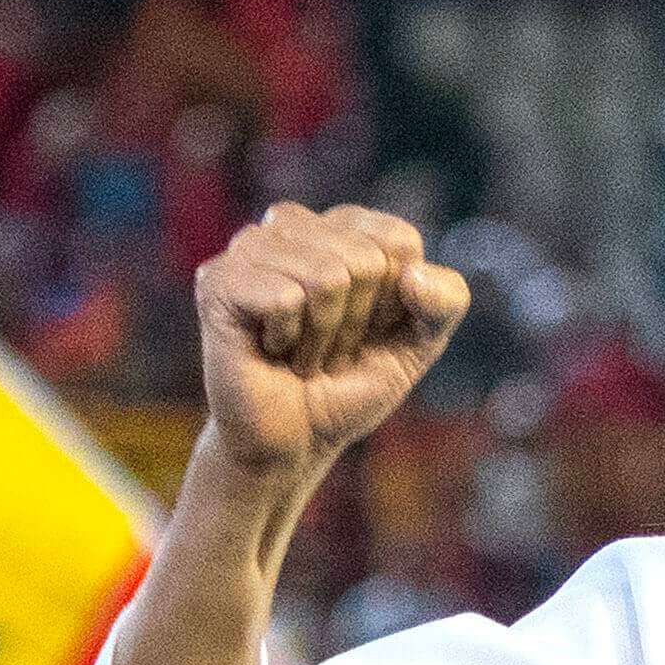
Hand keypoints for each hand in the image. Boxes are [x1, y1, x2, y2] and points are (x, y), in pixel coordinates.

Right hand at [193, 204, 468, 487]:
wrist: (297, 439)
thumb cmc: (352, 381)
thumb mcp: (421, 341)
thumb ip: (447, 301)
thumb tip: (415, 275)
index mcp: (342, 225)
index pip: (398, 240)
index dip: (395, 301)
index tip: (369, 329)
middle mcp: (292, 224)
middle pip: (366, 259)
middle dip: (358, 322)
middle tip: (329, 348)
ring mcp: (250, 247)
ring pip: (328, 276)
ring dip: (324, 335)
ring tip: (300, 351)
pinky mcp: (218, 279)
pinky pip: (285, 298)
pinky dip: (289, 339)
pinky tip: (270, 350)